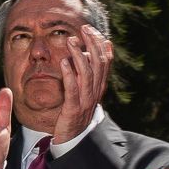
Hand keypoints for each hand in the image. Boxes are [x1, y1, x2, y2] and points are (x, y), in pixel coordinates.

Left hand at [53, 25, 112, 144]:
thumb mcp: (85, 91)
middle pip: (98, 64)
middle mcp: (95, 92)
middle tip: (83, 28)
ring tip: (70, 40)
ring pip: (86, 74)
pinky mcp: (73, 109)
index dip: (99, 44)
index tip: (90, 29)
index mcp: (99, 87)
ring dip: (79, 55)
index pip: (104, 61)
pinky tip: (64, 62)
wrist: (73, 139)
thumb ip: (89, 72)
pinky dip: (69, 75)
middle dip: (91, 44)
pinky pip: (72, 90)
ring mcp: (85, 101)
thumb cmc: (76, 112)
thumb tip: (93, 50)